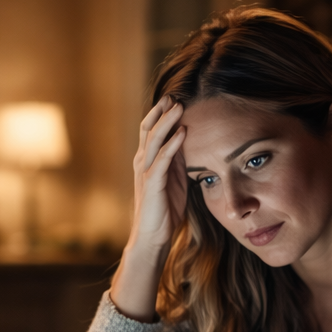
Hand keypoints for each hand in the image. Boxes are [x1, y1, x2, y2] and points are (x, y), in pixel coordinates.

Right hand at [109, 96, 188, 321]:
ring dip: (167, 122)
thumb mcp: (174, 179)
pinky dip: (172, 145)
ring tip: (179, 107)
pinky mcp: (152, 184)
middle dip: (161, 111)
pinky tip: (182, 133)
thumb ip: (178, 161)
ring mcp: (145, 172)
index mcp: (148, 160)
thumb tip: (189, 142)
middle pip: (149, 129)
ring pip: (154, 140)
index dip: (161, 113)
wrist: (153, 237)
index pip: (151, 130)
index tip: (175, 97)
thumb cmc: (164, 209)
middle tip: (174, 94)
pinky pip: (162, 160)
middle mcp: (142, 162)